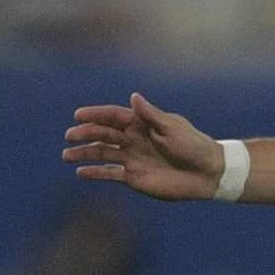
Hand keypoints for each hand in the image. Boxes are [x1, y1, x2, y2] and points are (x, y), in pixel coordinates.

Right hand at [62, 93, 225, 200]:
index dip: (95, 115)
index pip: (113, 117)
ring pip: (103, 153)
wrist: (208, 173)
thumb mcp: (173, 128)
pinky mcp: (134, 177)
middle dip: (85, 134)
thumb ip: (151, 116)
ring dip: (85, 153)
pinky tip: (80, 172)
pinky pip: (110, 173)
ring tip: (67, 155)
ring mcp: (132, 158)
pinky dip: (95, 173)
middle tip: (69, 136)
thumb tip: (134, 97)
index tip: (78, 115)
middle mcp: (134, 140)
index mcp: (143, 124)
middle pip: (104, 134)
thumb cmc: (194, 146)